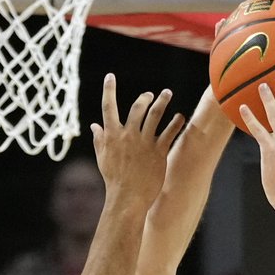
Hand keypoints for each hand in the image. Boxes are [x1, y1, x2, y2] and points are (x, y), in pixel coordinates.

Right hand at [90, 74, 183, 209]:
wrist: (128, 197)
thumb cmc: (114, 179)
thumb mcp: (103, 158)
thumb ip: (100, 140)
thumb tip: (94, 126)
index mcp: (112, 135)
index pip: (108, 107)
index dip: (109, 90)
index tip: (110, 77)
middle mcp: (128, 135)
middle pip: (137, 107)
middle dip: (145, 97)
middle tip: (151, 94)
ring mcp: (144, 142)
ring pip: (155, 115)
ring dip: (162, 102)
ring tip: (167, 94)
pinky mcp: (158, 151)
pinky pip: (169, 132)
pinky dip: (175, 123)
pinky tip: (180, 117)